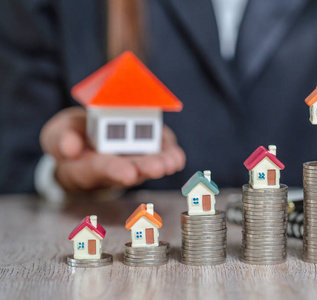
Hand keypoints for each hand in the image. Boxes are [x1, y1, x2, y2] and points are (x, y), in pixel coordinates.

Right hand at [40, 107, 185, 190]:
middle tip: (159, 167)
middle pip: (132, 169)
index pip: (101, 168)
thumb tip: (70, 148)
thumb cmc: (72, 137)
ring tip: (173, 162)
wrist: (87, 137)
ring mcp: (134, 159)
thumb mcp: (57, 135)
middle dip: (146, 167)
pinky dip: (170, 152)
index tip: (128, 174)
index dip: (115, 170)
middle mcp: (115, 167)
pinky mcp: (149, 147)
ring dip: (163, 163)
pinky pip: (161, 151)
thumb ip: (61, 140)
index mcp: (88, 165)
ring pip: (150, 164)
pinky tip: (177, 156)